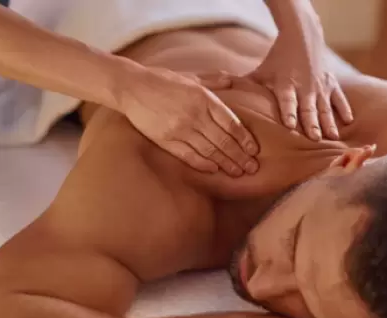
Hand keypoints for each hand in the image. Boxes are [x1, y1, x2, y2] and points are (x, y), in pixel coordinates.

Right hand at [116, 63, 259, 176]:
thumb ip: (212, 80)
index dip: (245, 138)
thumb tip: (231, 80)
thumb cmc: (162, 80)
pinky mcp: (166, 140)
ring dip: (225, 163)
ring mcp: (180, 129)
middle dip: (240, 156)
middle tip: (252, 168)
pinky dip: (203, 164)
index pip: (231, 123)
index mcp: (204, 98)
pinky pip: (189, 155)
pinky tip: (214, 170)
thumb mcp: (190, 76)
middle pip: (224, 140)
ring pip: (209, 151)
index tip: (254, 150)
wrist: (132, 87)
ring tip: (238, 172)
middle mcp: (195, 115)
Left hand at [216, 33, 351, 140]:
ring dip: (328, 122)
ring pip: (325, 106)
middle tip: (314, 139)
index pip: (287, 101)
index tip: (290, 126)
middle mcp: (304, 86)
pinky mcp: (331, 83)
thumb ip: (243, 86)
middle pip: (308, 107)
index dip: (289, 113)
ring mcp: (319, 85)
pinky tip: (348, 122)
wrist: (302, 37)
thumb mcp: (260, 72)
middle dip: (311, 123)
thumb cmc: (277, 61)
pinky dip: (344, 109)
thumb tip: (217, 96)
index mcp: (285, 85)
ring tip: (332, 138)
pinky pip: (339, 98)